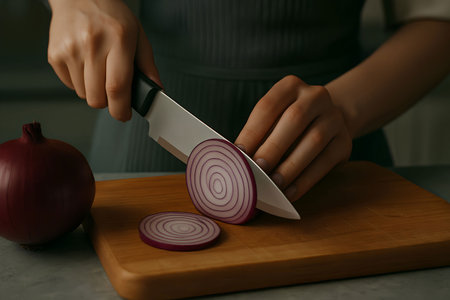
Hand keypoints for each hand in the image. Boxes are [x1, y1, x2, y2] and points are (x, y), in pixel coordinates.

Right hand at [47, 0, 160, 120]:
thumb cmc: (111, 16)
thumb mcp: (137, 36)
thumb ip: (148, 66)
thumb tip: (155, 92)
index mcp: (118, 39)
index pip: (117, 86)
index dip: (121, 109)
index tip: (124, 115)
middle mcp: (92, 44)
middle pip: (97, 98)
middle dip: (108, 102)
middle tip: (113, 91)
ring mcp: (70, 50)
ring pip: (84, 95)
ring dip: (94, 91)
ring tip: (98, 69)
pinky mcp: (54, 55)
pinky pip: (70, 86)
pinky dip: (80, 82)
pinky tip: (85, 63)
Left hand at [235, 75, 351, 201]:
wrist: (327, 120)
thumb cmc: (287, 124)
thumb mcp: (273, 120)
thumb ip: (258, 136)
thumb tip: (238, 161)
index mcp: (290, 86)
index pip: (268, 106)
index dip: (252, 131)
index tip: (238, 153)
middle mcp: (315, 96)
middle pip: (294, 120)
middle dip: (273, 147)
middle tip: (258, 170)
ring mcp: (334, 117)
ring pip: (314, 140)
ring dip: (291, 166)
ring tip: (274, 185)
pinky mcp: (345, 141)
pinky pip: (326, 161)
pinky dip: (306, 180)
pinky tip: (290, 193)